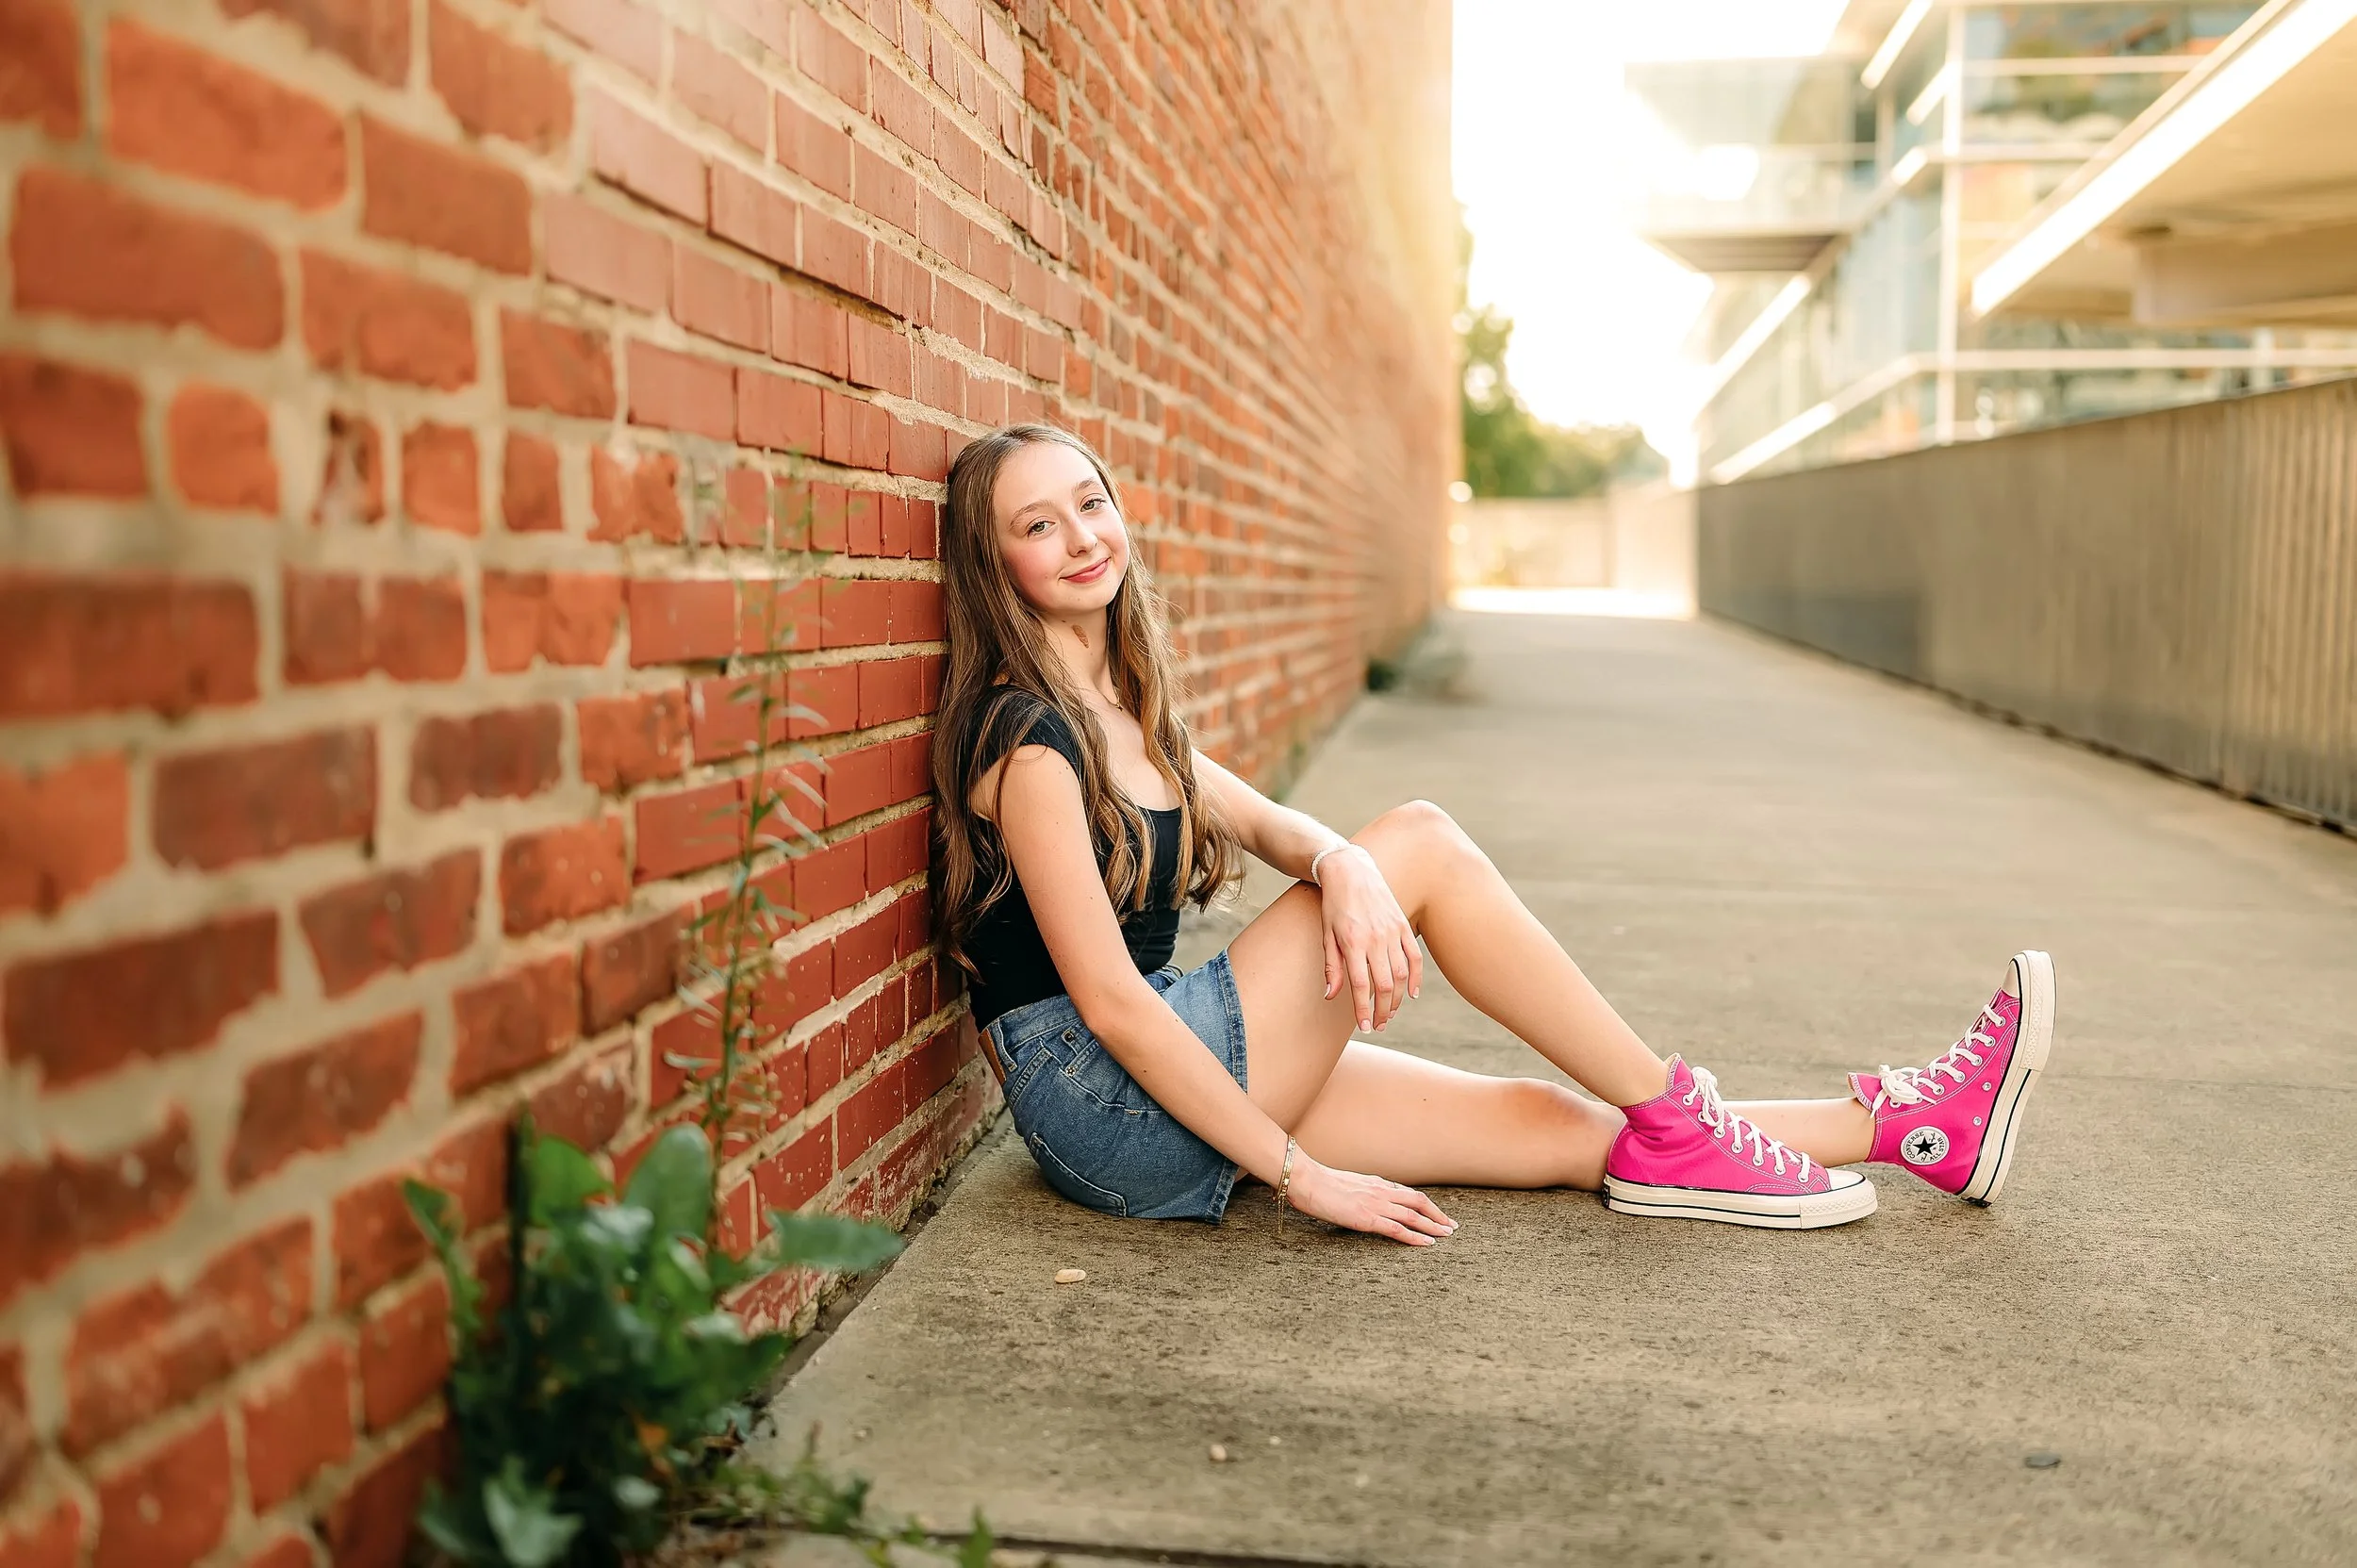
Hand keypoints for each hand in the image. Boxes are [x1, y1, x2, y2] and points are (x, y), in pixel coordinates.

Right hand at [1286, 1155, 1455, 1245]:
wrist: (1306, 1180)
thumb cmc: (1316, 1183)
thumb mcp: (1343, 1184)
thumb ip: (1356, 1191)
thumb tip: (1357, 1198)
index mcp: (1374, 1183)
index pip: (1406, 1193)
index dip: (1424, 1204)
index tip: (1436, 1212)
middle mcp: (1380, 1192)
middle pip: (1418, 1202)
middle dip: (1438, 1214)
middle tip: (1451, 1226)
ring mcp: (1376, 1205)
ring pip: (1414, 1216)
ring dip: (1434, 1226)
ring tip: (1447, 1235)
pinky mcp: (1368, 1219)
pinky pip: (1398, 1229)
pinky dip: (1416, 1237)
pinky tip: (1428, 1244)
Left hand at [1315, 845, 1423, 1031]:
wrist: (1351, 871)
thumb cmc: (1334, 905)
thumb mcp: (1326, 935)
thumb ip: (1331, 967)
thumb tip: (1331, 996)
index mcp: (1353, 943)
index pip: (1361, 986)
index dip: (1363, 1010)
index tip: (1365, 1027)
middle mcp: (1375, 939)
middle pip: (1385, 985)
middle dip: (1382, 1011)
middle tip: (1378, 1025)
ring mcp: (1392, 932)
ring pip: (1401, 974)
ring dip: (1397, 998)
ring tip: (1390, 1013)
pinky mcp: (1403, 925)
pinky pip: (1414, 957)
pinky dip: (1416, 977)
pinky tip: (1411, 993)